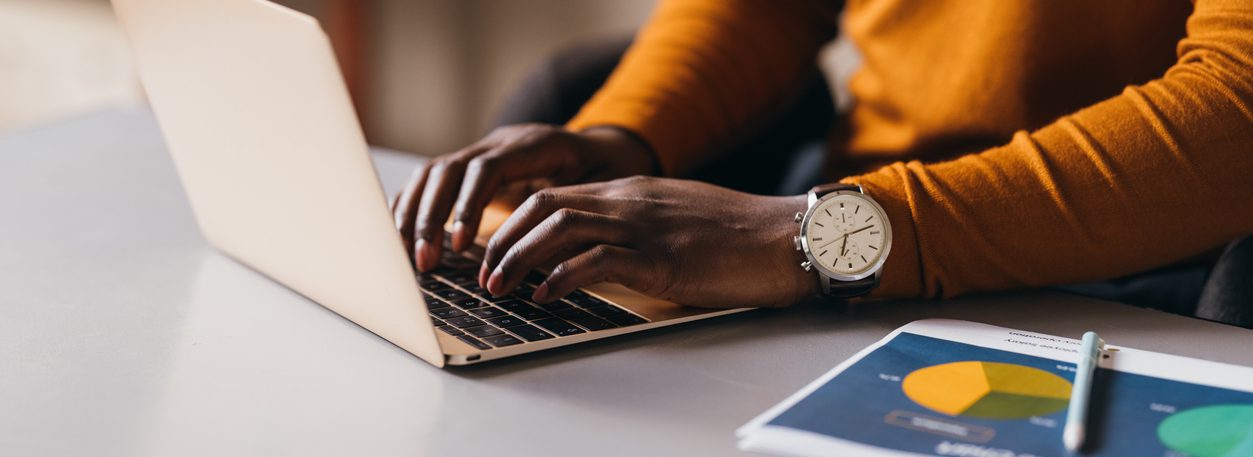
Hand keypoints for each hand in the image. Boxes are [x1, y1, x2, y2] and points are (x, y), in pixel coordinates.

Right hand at [391, 125, 656, 270]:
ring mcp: (480, 152)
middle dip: (430, 217)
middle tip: (425, 262)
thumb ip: (577, 211)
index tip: (459, 246)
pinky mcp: (469, 168)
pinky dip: (412, 208)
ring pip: (431, 174)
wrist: (602, 149)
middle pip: (447, 170)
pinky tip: (403, 239)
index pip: (485, 170)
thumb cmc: (604, 173)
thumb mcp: (603, 186)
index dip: (467, 206)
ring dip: (414, 216)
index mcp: (532, 145)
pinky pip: (429, 182)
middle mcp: (499, 143)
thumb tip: (553, 252)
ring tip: (410, 258)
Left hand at [479, 176, 817, 308]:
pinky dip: (560, 278)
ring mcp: (643, 227)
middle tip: (483, 273)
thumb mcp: (674, 218)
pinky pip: (595, 261)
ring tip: (501, 287)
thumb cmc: (735, 236)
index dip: (513, 223)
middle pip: (543, 206)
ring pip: (559, 229)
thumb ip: (635, 224)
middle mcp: (629, 201)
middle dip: (503, 240)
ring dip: (519, 259)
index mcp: (630, 191)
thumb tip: (596, 249)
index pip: (554, 195)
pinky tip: (545, 297)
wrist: (784, 237)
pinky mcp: (660, 257)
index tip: (493, 251)